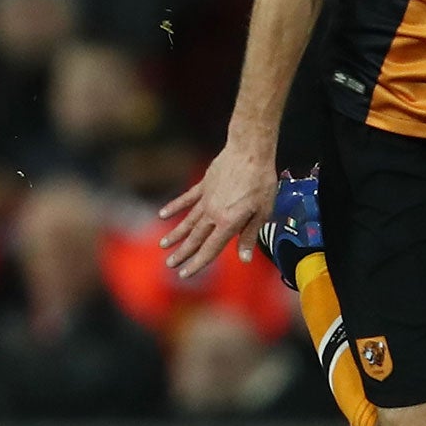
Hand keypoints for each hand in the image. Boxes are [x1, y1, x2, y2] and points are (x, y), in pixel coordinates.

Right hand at [158, 141, 275, 277]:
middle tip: (169, 265)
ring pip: (188, 221)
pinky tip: (163, 215)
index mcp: (228, 223)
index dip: (197, 264)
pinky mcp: (203, 185)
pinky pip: (186, 199)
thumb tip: (243, 258)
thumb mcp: (263, 212)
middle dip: (182, 254)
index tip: (185, 274)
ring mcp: (206, 199)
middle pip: (195, 238)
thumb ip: (250, 235)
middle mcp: (213, 214)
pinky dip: (175, 207)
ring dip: (175, 235)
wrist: (249, 151)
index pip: (210, 249)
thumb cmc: (260, 181)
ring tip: (162, 245)